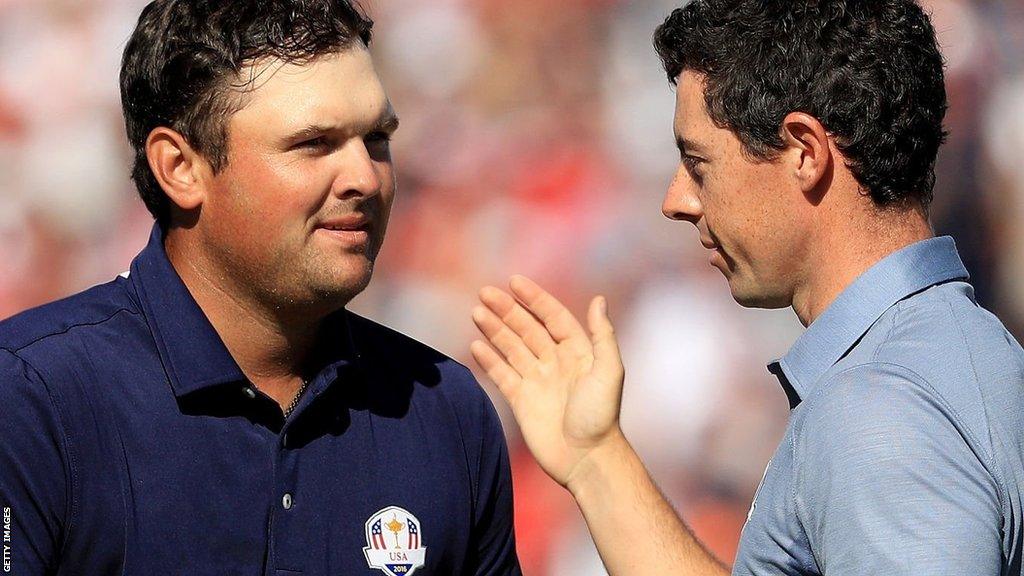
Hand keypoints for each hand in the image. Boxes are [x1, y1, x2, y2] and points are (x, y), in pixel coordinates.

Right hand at [471, 275, 625, 487]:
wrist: (586, 459)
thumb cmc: (601, 416)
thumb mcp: (609, 371)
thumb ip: (603, 336)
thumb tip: (598, 299)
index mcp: (577, 352)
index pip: (552, 317)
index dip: (535, 299)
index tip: (514, 282)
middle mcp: (555, 362)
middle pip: (527, 328)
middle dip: (507, 310)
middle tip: (485, 292)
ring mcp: (537, 381)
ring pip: (511, 348)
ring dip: (494, 329)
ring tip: (476, 312)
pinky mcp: (522, 401)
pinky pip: (502, 374)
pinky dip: (489, 360)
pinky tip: (476, 344)